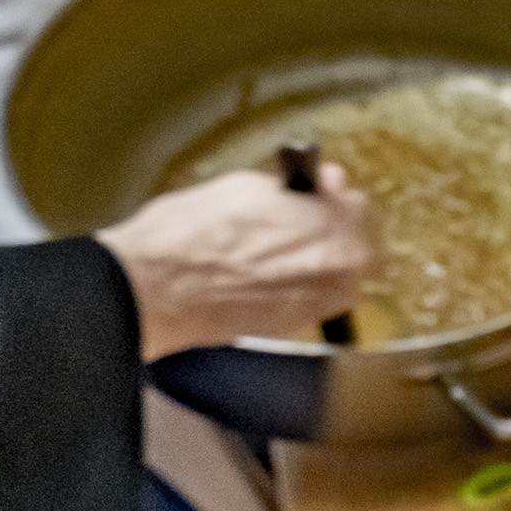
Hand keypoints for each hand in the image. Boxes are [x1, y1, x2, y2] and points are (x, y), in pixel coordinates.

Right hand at [97, 167, 372, 360]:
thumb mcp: (248, 189)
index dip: (331, 201)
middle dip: (328, 233)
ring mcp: (322, 302)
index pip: (355, 206)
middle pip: (351, 244)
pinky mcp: (297, 327)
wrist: (155, 290)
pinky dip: (297, 287)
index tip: (316, 200)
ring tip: (271, 255)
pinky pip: (312, 300)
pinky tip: (264, 279)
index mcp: (335, 223)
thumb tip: (326, 182)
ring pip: (334, 275)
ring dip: (314, 263)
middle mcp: (341, 267)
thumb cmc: (192, 234)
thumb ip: (299, 190)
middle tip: (292, 228)